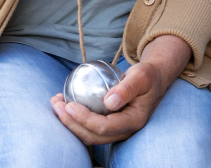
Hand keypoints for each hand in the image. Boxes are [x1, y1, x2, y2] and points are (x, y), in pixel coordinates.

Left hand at [51, 35, 191, 144]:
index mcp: (134, 121)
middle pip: (93, 136)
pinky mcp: (110, 125)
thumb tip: (110, 102)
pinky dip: (75, 119)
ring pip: (89, 135)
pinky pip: (90, 127)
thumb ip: (127, 88)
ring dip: (70, 123)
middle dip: (71, 124)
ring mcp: (117, 130)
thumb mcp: (141, 75)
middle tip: (56, 105)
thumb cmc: (148, 74)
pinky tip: (66, 105)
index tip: (69, 104)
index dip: (84, 119)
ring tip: (56, 104)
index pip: (104, 127)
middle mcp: (125, 131)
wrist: (154, 78)